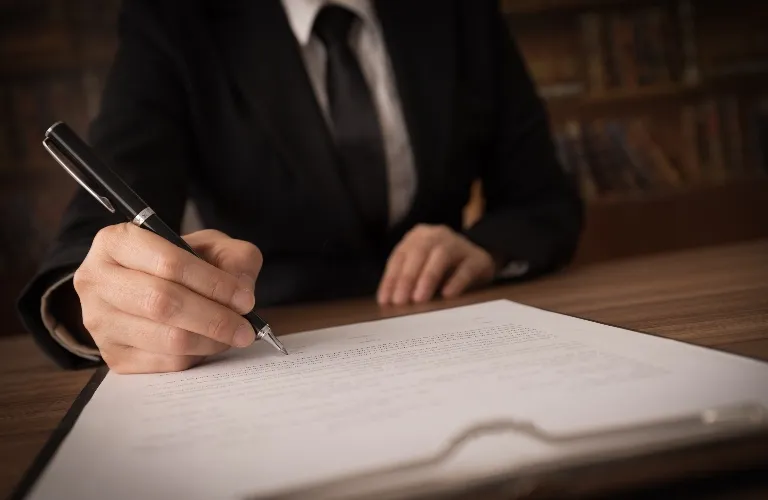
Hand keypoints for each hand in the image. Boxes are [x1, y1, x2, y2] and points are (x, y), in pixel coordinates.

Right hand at [73, 225, 262, 373]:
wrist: (147, 286)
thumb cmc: (180, 262)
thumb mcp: (210, 246)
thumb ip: (234, 259)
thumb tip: (242, 293)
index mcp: (116, 241)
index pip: (169, 263)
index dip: (213, 283)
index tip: (245, 299)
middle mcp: (96, 280)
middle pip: (163, 303)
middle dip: (215, 318)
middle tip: (246, 328)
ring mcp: (99, 321)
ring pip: (166, 338)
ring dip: (210, 340)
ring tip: (232, 334)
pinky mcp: (112, 355)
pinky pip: (165, 363)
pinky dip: (196, 356)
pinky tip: (207, 343)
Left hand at [377, 224, 495, 305]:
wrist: (479, 261)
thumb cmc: (444, 269)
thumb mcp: (422, 270)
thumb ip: (407, 281)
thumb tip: (389, 302)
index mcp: (418, 237)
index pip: (400, 257)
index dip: (391, 279)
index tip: (385, 300)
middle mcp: (437, 235)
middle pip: (418, 253)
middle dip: (407, 279)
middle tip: (400, 301)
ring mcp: (459, 244)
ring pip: (440, 256)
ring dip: (427, 278)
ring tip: (419, 299)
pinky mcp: (478, 258)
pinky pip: (466, 268)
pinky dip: (456, 281)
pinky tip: (447, 294)